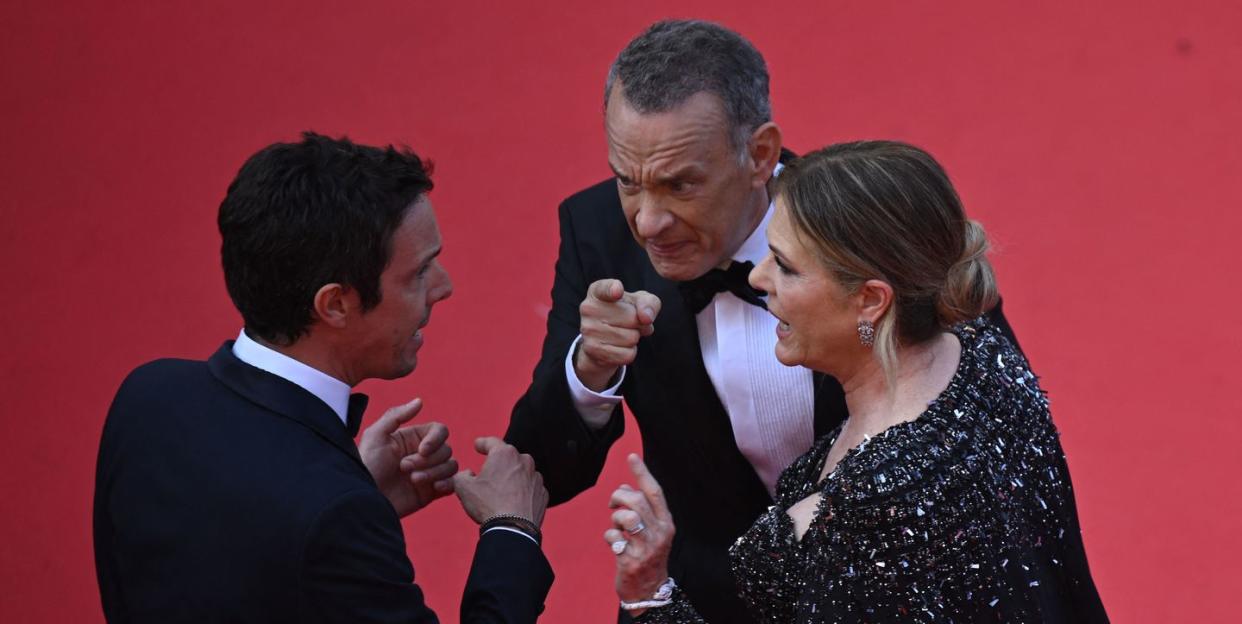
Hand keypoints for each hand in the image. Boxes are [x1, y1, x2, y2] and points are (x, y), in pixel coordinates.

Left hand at [358, 398, 456, 517]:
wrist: (364, 499)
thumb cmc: (366, 466)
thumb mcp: (375, 436)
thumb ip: (396, 415)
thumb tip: (420, 401)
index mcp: (412, 439)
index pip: (440, 431)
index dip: (436, 439)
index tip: (422, 450)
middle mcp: (423, 454)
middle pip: (446, 449)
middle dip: (428, 460)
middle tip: (404, 468)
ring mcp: (429, 473)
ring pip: (451, 466)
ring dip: (434, 472)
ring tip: (413, 481)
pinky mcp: (431, 492)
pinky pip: (453, 484)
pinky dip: (448, 483)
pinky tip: (434, 487)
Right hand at [453, 437, 547, 526]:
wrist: (513, 529)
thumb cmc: (488, 505)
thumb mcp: (463, 488)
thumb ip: (461, 475)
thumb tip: (467, 474)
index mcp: (504, 454)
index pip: (491, 442)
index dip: (482, 443)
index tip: (478, 445)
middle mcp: (524, 461)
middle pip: (508, 458)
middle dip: (498, 464)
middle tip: (488, 476)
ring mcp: (536, 477)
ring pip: (521, 473)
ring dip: (512, 478)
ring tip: (501, 494)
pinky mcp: (542, 493)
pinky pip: (530, 488)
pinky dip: (522, 492)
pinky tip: (514, 502)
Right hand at [575, 279, 661, 390]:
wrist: (603, 341)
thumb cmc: (624, 313)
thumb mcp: (639, 302)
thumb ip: (649, 303)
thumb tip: (646, 317)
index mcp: (597, 291)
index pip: (605, 288)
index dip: (613, 289)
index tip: (618, 290)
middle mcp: (588, 308)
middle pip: (632, 318)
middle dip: (639, 323)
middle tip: (629, 323)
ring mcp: (588, 329)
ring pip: (631, 338)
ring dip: (634, 339)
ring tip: (623, 333)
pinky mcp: (592, 350)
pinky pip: (627, 354)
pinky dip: (630, 352)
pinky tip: (619, 347)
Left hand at [604, 454, 674, 611]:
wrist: (649, 591)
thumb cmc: (647, 555)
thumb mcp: (651, 531)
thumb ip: (641, 509)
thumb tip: (623, 488)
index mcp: (666, 522)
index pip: (655, 492)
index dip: (642, 473)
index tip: (631, 456)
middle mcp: (659, 533)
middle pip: (637, 501)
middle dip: (619, 497)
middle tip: (613, 504)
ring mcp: (646, 548)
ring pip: (626, 517)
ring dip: (615, 518)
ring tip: (616, 526)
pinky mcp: (631, 560)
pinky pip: (613, 538)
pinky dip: (609, 536)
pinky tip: (614, 543)